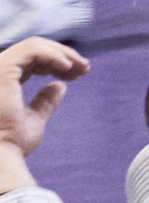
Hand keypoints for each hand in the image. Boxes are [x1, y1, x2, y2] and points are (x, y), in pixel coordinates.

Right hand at [0, 36, 82, 165]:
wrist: (0, 156)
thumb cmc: (12, 144)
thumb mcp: (33, 119)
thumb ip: (44, 101)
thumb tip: (59, 86)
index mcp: (1, 84)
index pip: (30, 62)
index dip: (55, 63)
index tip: (79, 73)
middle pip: (33, 50)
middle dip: (63, 56)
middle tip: (85, 68)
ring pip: (34, 46)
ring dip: (63, 54)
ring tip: (81, 68)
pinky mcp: (2, 69)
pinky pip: (32, 49)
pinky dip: (54, 54)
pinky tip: (69, 67)